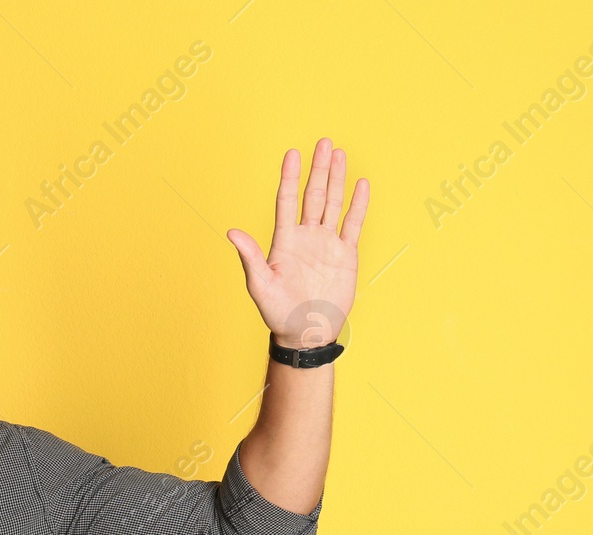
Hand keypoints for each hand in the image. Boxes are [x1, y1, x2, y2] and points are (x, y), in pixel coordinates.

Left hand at [227, 137, 369, 348]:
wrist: (306, 334)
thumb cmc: (278, 313)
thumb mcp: (260, 285)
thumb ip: (249, 257)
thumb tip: (231, 232)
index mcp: (284, 240)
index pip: (287, 201)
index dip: (290, 177)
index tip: (293, 153)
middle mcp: (306, 237)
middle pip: (313, 195)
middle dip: (318, 169)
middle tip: (323, 142)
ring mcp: (326, 244)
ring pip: (333, 204)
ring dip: (336, 179)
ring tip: (339, 154)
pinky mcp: (345, 255)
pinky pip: (353, 224)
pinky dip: (358, 205)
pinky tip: (361, 185)